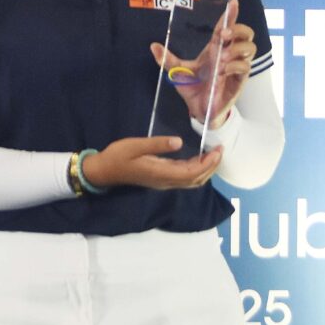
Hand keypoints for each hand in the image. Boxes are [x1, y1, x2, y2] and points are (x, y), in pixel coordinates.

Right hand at [82, 135, 222, 189]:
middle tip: (220, 150)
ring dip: (205, 169)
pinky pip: (184, 177)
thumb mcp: (134, 145)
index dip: (207, 163)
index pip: (192, 172)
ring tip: (212, 155)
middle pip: (196, 179)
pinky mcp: (160, 179)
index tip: (217, 150)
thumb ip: (157, 144)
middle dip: (211, 166)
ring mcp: (163, 182)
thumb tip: (179, 142)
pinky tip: (196, 158)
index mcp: (160, 173)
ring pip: (191, 181)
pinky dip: (195, 169)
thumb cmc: (117, 156)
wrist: (104, 171)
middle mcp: (165, 181)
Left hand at [150, 0, 254, 128]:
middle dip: (238, 29)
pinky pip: (245, 67)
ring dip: (236, 49)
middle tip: (223, 34)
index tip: (233, 2)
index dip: (231, 14)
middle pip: (245, 33)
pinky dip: (235, 65)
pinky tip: (223, 70)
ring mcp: (236, 66)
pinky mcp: (239, 80)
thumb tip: (153, 46)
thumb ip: (167, 59)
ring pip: (250, 47)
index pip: (226, 26)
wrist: (199, 108)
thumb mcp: (178, 71)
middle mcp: (228, 53)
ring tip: (221, 57)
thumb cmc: (193, 86)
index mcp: (215, 47)